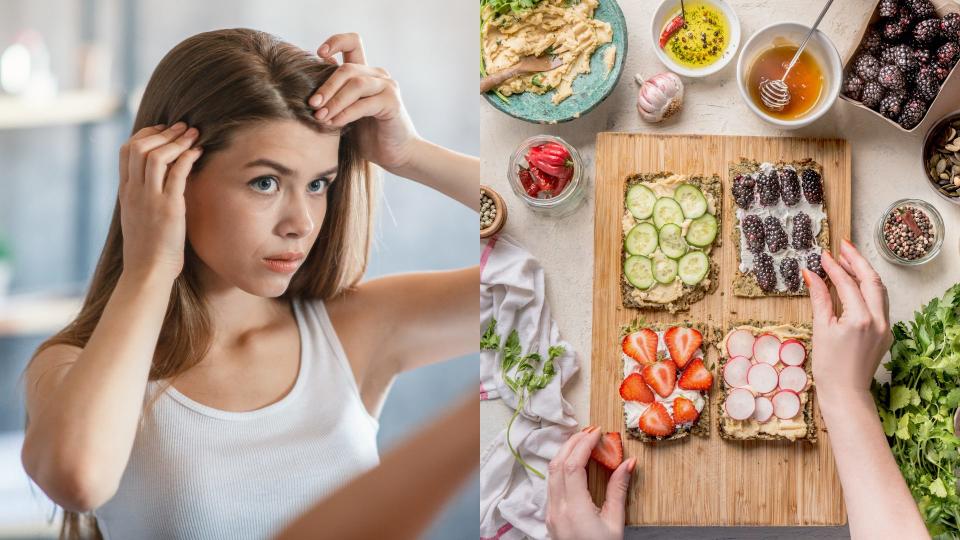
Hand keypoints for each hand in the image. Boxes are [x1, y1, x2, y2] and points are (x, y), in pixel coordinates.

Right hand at [118, 122, 202, 281]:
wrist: (147, 271)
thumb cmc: (148, 249)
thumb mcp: (138, 217)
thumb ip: (142, 198)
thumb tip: (156, 184)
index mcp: (125, 192)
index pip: (126, 151)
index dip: (145, 134)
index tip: (162, 130)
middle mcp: (134, 192)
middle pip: (139, 147)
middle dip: (162, 132)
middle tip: (182, 126)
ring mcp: (150, 199)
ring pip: (155, 156)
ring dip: (176, 141)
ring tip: (192, 134)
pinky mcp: (169, 208)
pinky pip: (177, 175)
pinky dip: (187, 158)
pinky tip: (198, 152)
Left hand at [310, 33, 419, 173]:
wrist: (394, 154)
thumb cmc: (367, 134)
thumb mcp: (343, 111)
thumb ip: (333, 94)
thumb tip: (308, 76)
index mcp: (365, 72)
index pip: (353, 43)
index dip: (335, 42)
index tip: (318, 53)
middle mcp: (378, 75)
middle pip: (347, 69)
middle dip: (326, 86)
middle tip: (312, 104)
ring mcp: (387, 87)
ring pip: (356, 84)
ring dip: (335, 101)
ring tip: (321, 117)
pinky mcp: (392, 103)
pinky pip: (364, 104)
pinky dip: (346, 113)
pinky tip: (335, 123)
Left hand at [546, 426, 635, 539]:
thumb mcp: (615, 523)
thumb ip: (619, 490)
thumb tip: (628, 462)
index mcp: (574, 509)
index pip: (573, 466)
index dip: (583, 444)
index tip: (596, 432)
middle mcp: (557, 509)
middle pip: (557, 465)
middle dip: (572, 443)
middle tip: (589, 431)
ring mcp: (550, 513)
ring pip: (551, 474)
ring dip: (564, 454)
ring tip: (581, 442)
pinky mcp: (550, 517)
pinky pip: (551, 485)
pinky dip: (561, 468)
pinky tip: (573, 464)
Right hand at [804, 240, 892, 402]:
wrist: (846, 392)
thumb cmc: (829, 366)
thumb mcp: (821, 329)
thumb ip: (819, 299)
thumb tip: (811, 275)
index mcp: (861, 319)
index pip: (848, 284)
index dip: (834, 268)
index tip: (823, 256)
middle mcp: (878, 320)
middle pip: (871, 280)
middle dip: (857, 261)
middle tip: (842, 247)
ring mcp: (885, 326)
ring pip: (879, 290)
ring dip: (865, 273)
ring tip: (849, 261)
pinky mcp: (885, 332)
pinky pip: (879, 303)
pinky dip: (868, 289)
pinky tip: (855, 284)